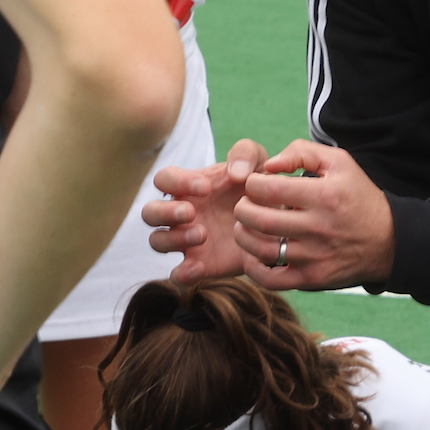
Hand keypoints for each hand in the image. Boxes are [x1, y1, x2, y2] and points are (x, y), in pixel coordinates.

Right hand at [144, 140, 262, 281]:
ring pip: (157, 241)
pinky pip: (177, 275)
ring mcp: (188, 240)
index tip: (207, 188)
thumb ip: (245, 153)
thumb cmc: (261, 187)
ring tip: (202, 234)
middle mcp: (183, 213)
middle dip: (165, 212)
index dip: (178, 182)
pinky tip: (199, 267)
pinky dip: (182, 274)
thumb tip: (235, 172)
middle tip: (191, 213)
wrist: (279, 223)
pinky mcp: (200, 264)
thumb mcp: (259, 162)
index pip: (164, 179)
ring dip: (172, 239)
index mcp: (190, 186)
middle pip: (150, 212)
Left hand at [231, 142, 395, 289]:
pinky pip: (271, 280)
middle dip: (242, 208)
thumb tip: (269, 164)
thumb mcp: (339, 162)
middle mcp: (319, 227)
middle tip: (244, 204)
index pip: (270, 189)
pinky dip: (253, 268)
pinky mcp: (313, 279)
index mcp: (324, 195)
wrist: (389, 240)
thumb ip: (301, 151)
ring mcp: (315, 256)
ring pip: (261, 250)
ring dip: (243, 236)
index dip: (252, 184)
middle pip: (260, 220)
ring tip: (244, 225)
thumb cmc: (358, 196)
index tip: (254, 184)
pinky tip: (252, 254)